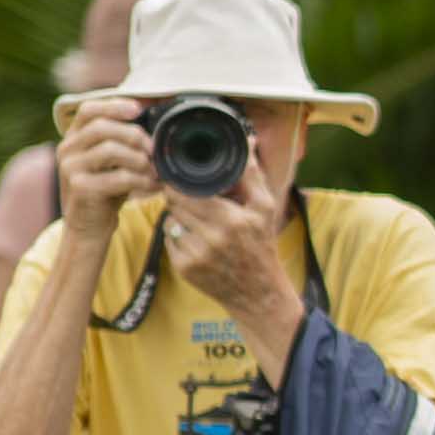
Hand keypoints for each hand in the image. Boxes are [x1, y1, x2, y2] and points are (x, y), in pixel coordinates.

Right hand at [54, 94, 152, 249]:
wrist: (89, 227)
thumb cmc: (107, 190)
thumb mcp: (113, 161)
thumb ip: (123, 140)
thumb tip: (153, 116)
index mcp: (74, 138)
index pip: (88, 110)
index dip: (113, 106)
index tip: (138, 109)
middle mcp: (67, 149)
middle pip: (101, 127)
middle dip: (134, 135)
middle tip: (154, 150)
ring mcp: (70, 169)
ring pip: (109, 150)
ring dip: (139, 159)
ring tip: (155, 171)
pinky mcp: (80, 188)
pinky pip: (117, 177)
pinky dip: (141, 181)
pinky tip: (153, 186)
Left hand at [158, 125, 298, 339]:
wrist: (258, 292)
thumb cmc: (262, 245)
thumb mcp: (265, 208)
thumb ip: (253, 174)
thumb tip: (247, 141)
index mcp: (233, 219)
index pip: (189, 191)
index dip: (180, 182)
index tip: (180, 176)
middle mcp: (213, 238)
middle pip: (176, 203)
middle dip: (178, 196)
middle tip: (186, 194)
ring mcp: (196, 255)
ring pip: (170, 220)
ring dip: (177, 215)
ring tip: (196, 219)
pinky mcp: (184, 269)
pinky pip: (170, 240)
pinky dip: (178, 236)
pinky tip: (195, 239)